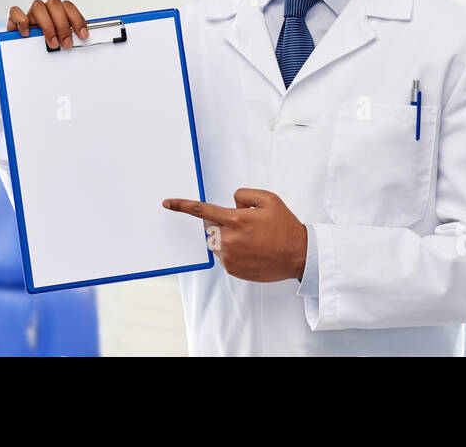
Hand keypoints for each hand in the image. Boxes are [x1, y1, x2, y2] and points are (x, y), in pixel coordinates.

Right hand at [7, 0, 88, 49]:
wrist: (25, 52)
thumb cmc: (46, 45)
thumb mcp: (60, 42)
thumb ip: (69, 38)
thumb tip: (82, 41)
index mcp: (58, 11)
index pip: (68, 7)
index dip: (77, 20)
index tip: (83, 35)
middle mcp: (44, 9)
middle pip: (54, 4)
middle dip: (63, 25)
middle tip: (66, 44)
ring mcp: (30, 13)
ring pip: (38, 6)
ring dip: (47, 26)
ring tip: (52, 43)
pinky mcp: (14, 19)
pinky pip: (15, 12)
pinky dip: (22, 21)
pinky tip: (28, 34)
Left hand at [162, 188, 306, 282]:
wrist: (298, 255)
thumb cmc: (284, 227)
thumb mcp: (269, 199)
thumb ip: (244, 195)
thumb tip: (231, 203)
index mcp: (236, 219)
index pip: (202, 211)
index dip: (182, 206)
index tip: (167, 203)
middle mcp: (229, 239)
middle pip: (211, 227)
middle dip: (222, 223)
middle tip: (245, 226)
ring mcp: (229, 257)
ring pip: (216, 242)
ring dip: (227, 238)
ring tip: (252, 240)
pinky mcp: (232, 269)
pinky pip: (224, 256)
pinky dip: (234, 251)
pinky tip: (252, 251)